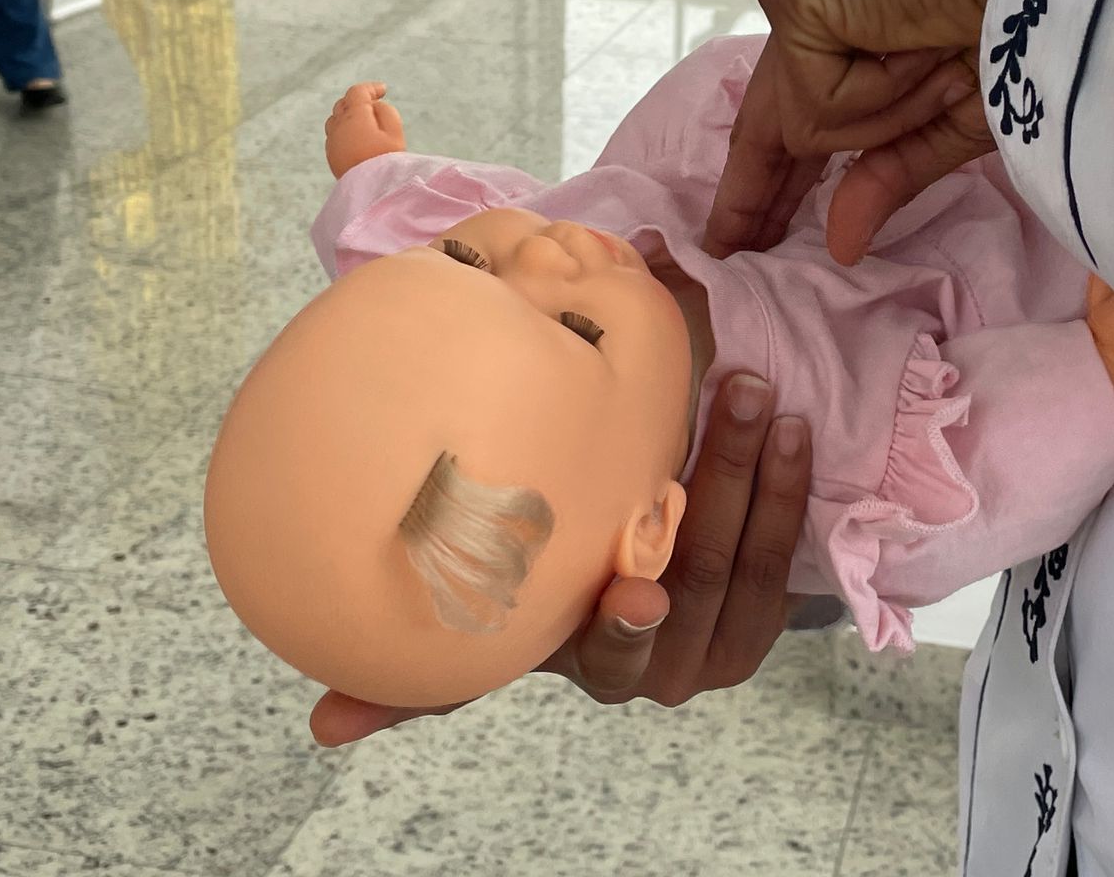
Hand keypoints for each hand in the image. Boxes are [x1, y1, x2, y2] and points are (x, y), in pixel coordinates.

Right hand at [308, 373, 811, 745]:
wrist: (636, 593)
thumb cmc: (547, 588)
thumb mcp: (491, 619)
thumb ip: (422, 670)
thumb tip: (322, 725)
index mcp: (588, 666)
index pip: (604, 657)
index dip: (623, 629)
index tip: (639, 593)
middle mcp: (658, 672)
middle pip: (693, 582)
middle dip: (719, 483)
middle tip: (729, 395)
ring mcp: (719, 650)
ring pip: (744, 561)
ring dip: (758, 470)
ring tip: (757, 387)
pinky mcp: (764, 624)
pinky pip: (784, 557)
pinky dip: (789, 490)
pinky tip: (792, 429)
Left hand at [325, 82, 406, 178]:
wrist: (371, 191)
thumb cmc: (387, 160)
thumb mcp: (395, 132)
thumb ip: (385, 111)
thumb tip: (374, 107)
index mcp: (354, 116)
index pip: (358, 92)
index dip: (371, 88)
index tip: (383, 89)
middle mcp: (338, 125)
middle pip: (344, 103)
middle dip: (359, 100)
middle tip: (375, 103)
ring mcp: (332, 141)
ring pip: (336, 119)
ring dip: (349, 114)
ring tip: (365, 120)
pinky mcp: (332, 155)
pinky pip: (335, 135)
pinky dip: (345, 130)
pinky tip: (358, 138)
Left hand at [702, 0, 1113, 265]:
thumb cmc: (1028, 25)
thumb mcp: (955, 122)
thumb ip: (889, 175)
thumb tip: (843, 246)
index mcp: (858, 38)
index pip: (795, 123)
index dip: (769, 183)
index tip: (743, 236)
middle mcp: (818, 13)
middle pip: (769, 122)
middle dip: (755, 192)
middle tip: (729, 247)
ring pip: (811, 125)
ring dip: (890, 116)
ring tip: (945, 56)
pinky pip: (817, 96)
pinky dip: (877, 91)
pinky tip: (916, 41)